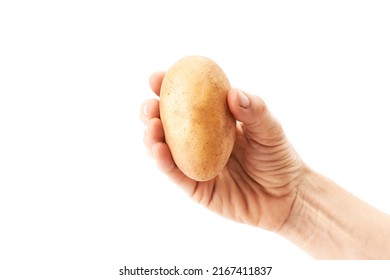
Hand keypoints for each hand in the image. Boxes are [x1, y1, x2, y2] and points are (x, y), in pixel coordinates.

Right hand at [141, 72, 305, 230]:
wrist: (287, 195)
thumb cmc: (278, 157)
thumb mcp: (270, 129)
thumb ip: (254, 110)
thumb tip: (232, 93)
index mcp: (214, 122)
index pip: (187, 102)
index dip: (168, 89)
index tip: (156, 78)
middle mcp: (199, 142)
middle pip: (168, 125)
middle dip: (152, 113)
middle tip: (149, 106)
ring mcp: (195, 165)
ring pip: (165, 150)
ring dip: (152, 137)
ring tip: (151, 125)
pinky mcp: (196, 188)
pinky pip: (176, 174)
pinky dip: (164, 162)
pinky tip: (158, 149)